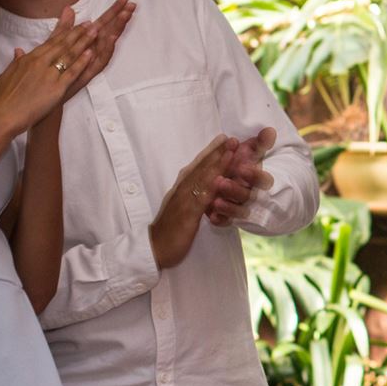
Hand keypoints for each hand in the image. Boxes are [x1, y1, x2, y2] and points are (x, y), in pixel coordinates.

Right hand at [0, 8, 97, 135]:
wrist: (4, 114)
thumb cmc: (4, 98)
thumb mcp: (7, 75)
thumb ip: (16, 62)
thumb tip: (19, 50)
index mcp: (29, 59)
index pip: (51, 41)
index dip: (65, 31)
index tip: (75, 22)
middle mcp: (40, 63)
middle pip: (62, 44)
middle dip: (78, 32)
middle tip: (90, 23)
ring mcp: (49, 75)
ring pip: (69, 55)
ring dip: (83, 42)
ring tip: (95, 32)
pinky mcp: (56, 88)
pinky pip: (72, 72)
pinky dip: (82, 62)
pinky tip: (91, 53)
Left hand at [60, 0, 133, 101]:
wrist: (42, 98)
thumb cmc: (51, 75)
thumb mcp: (57, 47)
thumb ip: (63, 28)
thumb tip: (68, 8)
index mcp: (86, 47)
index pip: (102, 25)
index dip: (112, 12)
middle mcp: (91, 55)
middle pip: (109, 33)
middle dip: (120, 19)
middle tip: (132, 4)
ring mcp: (90, 65)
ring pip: (107, 46)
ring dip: (116, 31)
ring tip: (125, 16)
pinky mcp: (87, 75)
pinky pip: (99, 62)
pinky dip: (105, 50)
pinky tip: (111, 38)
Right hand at [149, 135, 238, 270]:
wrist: (154, 248)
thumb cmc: (171, 231)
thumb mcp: (184, 210)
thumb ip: (194, 198)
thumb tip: (205, 190)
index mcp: (182, 188)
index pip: (198, 167)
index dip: (211, 153)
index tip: (224, 139)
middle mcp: (183, 189)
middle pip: (201, 166)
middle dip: (216, 151)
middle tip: (231, 136)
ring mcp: (185, 199)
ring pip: (203, 176)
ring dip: (218, 160)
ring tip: (231, 147)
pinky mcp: (188, 213)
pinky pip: (202, 196)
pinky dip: (212, 184)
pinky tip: (223, 175)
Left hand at [204, 127, 276, 226]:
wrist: (249, 191)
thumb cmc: (247, 168)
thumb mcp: (252, 156)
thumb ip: (260, 144)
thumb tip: (269, 130)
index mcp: (260, 180)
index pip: (263, 180)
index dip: (254, 175)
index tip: (242, 167)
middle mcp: (253, 195)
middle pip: (248, 196)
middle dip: (234, 190)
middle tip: (220, 182)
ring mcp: (243, 208)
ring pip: (238, 211)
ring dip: (228, 207)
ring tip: (214, 202)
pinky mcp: (231, 219)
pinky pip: (227, 222)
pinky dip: (220, 220)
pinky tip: (210, 217)